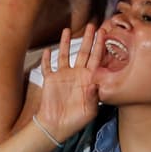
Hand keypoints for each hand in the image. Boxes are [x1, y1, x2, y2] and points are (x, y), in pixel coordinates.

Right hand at [35, 25, 100, 142]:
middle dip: (88, 39)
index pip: (96, 59)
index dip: (100, 46)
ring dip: (66, 42)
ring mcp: (63, 75)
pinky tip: (47, 50)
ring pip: (65, 54)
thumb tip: (95, 84)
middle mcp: (77, 75)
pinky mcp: (51, 79)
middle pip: (83, 52)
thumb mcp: (90, 111)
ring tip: (67, 30)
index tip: (104, 33)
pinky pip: (48, 66)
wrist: (56, 126)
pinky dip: (47, 58)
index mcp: (89, 80)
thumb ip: (94, 97)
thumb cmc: (76, 120)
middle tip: (92, 25)